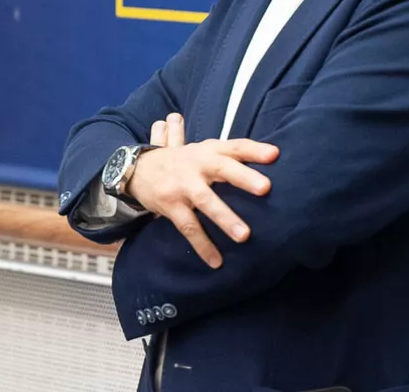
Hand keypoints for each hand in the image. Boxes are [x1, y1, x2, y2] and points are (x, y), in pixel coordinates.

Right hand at [129, 112, 277, 268]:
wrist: (134, 169)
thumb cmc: (178, 161)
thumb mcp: (199, 148)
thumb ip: (228, 148)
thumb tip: (272, 149)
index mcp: (206, 151)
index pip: (233, 146)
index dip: (253, 150)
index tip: (275, 155)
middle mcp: (195, 164)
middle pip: (221, 168)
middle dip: (243, 177)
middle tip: (265, 188)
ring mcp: (182, 185)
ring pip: (205, 200)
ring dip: (224, 217)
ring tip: (244, 236)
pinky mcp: (170, 205)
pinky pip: (189, 227)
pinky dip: (203, 245)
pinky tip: (216, 261)